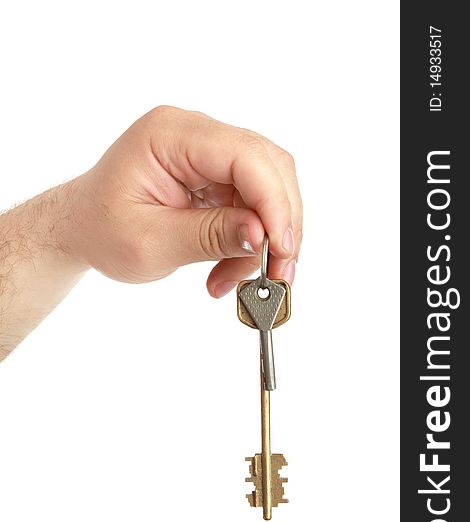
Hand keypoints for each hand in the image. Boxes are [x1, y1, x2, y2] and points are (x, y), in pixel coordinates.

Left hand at [68, 106, 302, 295]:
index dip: (273, 202)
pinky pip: (252, 204)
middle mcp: (195, 134)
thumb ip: (209, 236)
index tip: (282, 249)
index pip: (244, 155)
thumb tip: (263, 235)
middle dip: (280, 224)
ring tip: (240, 279)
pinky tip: (230, 269)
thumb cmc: (101, 231)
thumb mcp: (150, 243)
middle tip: (278, 273)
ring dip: (266, 238)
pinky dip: (251, 240)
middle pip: (267, 168)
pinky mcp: (215, 175)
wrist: (84, 229)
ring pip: (267, 189)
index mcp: (169, 135)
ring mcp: (207, 153)